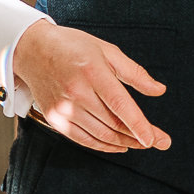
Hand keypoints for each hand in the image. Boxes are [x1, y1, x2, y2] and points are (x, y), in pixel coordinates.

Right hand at [11, 18, 170, 153]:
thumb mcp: (108, 51)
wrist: (33, 50)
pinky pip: (82, 139)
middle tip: (160, 142)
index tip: (154, 139)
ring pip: (100, 134)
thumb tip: (159, 90)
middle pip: (113, 123)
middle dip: (139, 136)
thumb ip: (135, 73)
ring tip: (142, 144)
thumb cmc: (74, 46)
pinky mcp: (54, 118)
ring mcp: (63, 108)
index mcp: (93, 73)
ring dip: (123, 143)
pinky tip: (118, 146)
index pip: (120, 105)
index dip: (139, 125)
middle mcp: (77, 94)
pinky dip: (102, 146)